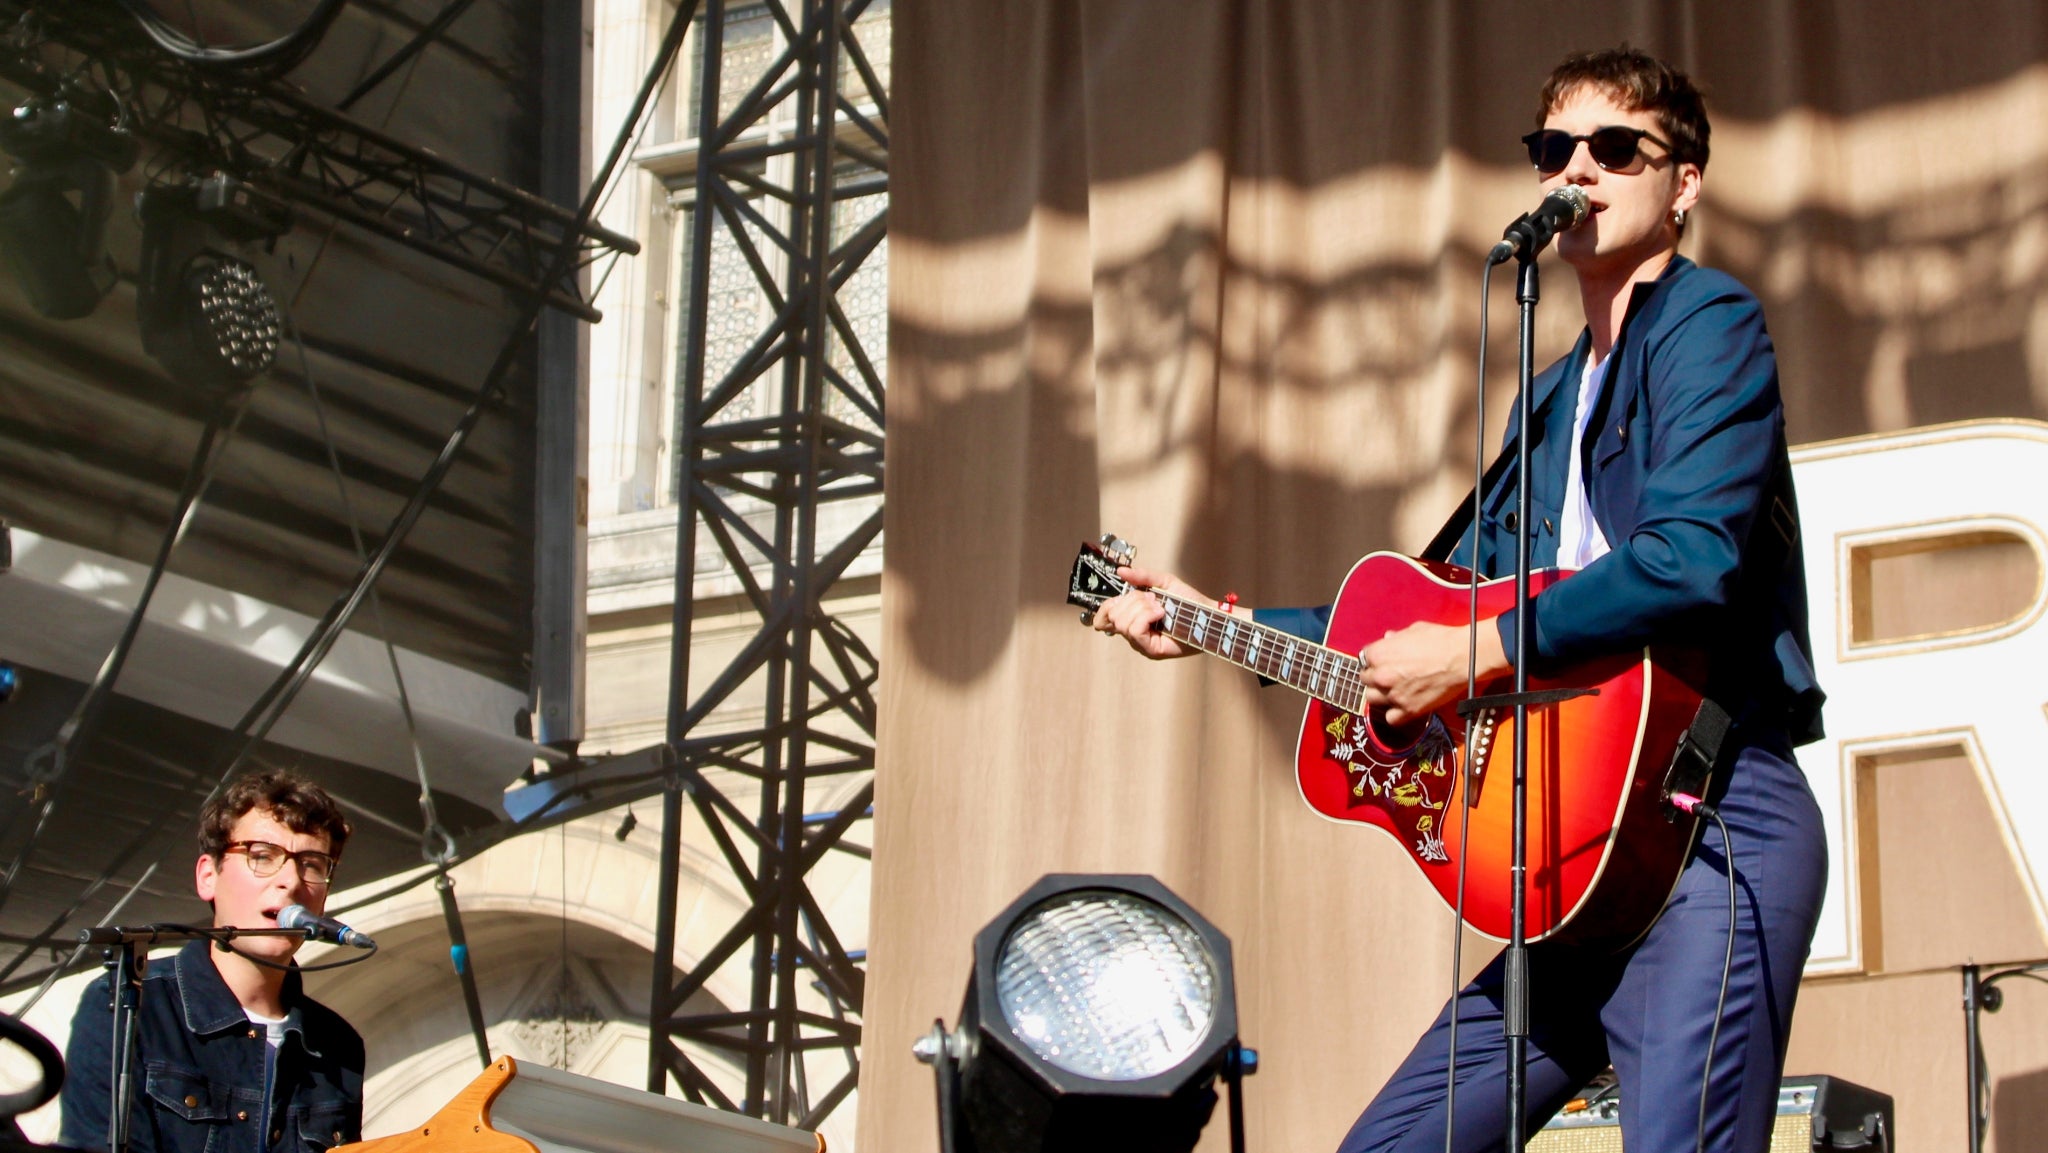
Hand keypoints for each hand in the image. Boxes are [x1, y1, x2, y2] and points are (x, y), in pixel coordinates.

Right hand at [1091, 565, 1208, 659]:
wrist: (1208, 615)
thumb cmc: (1189, 602)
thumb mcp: (1163, 582)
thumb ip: (1142, 576)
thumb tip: (1121, 571)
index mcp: (1133, 616)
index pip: (1104, 616)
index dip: (1105, 607)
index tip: (1119, 598)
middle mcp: (1134, 631)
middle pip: (1114, 615)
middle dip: (1133, 600)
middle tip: (1154, 599)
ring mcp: (1141, 643)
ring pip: (1124, 622)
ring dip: (1142, 608)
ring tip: (1160, 607)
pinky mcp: (1150, 650)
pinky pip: (1135, 630)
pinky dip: (1147, 616)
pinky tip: (1160, 613)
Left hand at [1360, 619, 1510, 727]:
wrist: (1463, 657)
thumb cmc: (1441, 640)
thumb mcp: (1413, 630)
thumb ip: (1396, 638)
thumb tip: (1388, 639)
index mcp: (1379, 654)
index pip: (1364, 659)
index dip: (1374, 660)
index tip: (1381, 661)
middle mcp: (1382, 675)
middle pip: (1366, 680)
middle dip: (1375, 677)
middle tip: (1389, 675)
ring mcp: (1394, 694)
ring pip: (1372, 699)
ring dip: (1381, 695)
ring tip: (1394, 690)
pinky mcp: (1409, 710)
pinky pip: (1391, 718)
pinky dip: (1395, 714)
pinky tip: (1402, 706)